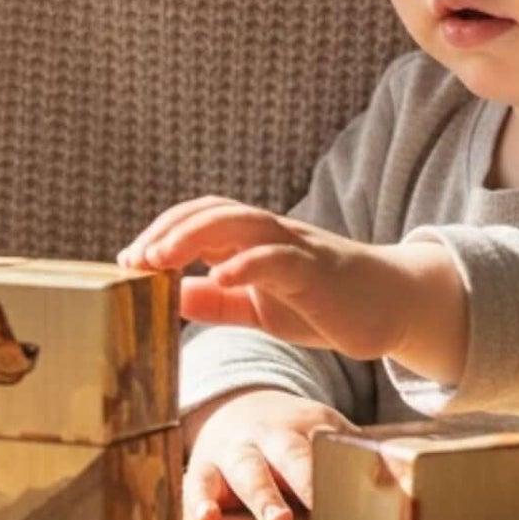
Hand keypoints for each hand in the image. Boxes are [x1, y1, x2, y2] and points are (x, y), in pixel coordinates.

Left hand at [120, 196, 466, 378]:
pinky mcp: (318, 271)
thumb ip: (217, 302)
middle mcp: (271, 234)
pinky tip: (220, 276)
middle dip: (169, 229)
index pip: (199, 219)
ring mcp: (296, 248)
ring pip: (241, 223)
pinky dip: (246, 264)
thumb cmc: (323, 306)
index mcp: (252, 240)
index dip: (161, 232)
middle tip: (134, 257)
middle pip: (214, 211)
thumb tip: (170, 296)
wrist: (392, 308)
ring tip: (159, 257)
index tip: (126, 260)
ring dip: (194, 236)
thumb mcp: (259, 307)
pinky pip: (279, 258)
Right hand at [182, 386, 352, 519]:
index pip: (329, 448)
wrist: (236, 403)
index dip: (343, 472)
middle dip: (305, 480)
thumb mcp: (326, 432)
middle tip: (325, 503)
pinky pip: (198, 481)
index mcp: (308, 425)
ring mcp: (236, 447)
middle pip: (289, 455)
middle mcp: (270, 433)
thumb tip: (413, 481)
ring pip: (247, 469)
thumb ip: (360, 454)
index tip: (368, 496)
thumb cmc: (293, 434)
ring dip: (262, 494)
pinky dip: (200, 499)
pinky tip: (207, 518)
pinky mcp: (204, 464)